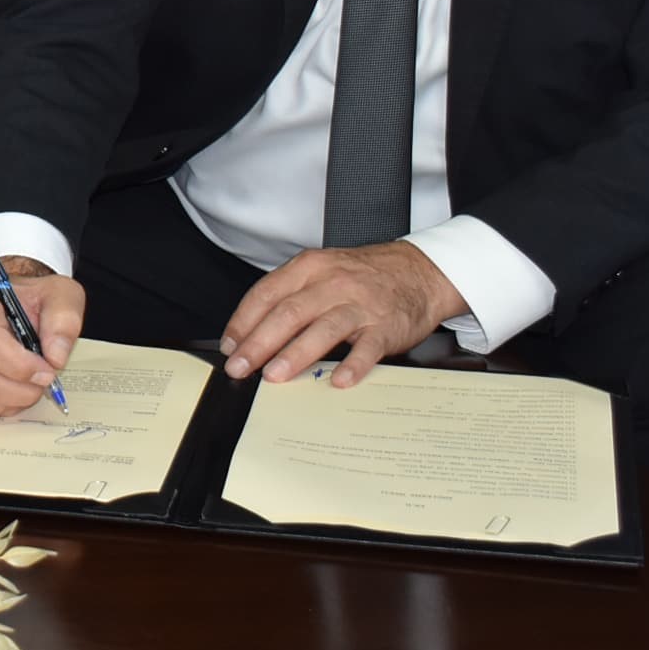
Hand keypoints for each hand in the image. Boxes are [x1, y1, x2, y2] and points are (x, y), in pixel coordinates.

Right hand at [0, 258, 84, 417]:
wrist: (8, 305)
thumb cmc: (30, 301)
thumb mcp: (58, 296)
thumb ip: (64, 320)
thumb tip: (55, 357)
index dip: (21, 365)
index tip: (47, 370)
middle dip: (21, 389)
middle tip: (42, 382)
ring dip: (11, 400)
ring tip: (28, 385)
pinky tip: (9, 389)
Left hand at [220, 241, 462, 386]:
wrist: (419, 272)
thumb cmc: (363, 277)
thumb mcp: (323, 273)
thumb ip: (289, 297)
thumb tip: (249, 334)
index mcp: (310, 268)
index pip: (266, 294)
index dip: (243, 322)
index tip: (229, 347)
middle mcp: (332, 283)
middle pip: (288, 313)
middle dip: (258, 343)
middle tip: (240, 367)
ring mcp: (360, 305)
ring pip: (322, 329)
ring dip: (295, 354)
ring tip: (274, 376)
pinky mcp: (386, 326)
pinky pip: (367, 348)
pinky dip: (353, 365)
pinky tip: (339, 381)